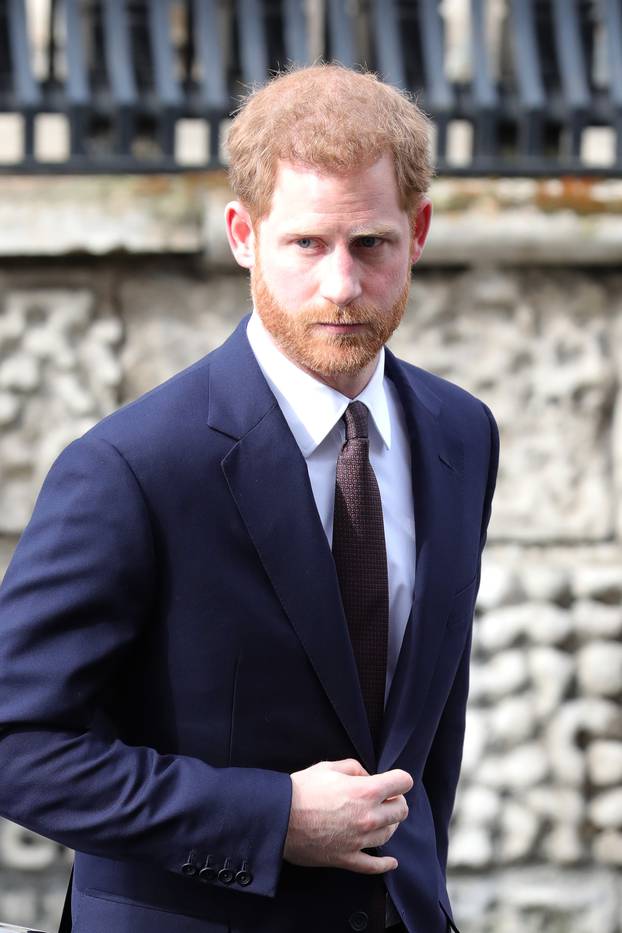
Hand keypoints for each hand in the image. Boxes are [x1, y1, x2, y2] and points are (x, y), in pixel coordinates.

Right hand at [283, 758, 411, 873]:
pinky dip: (385, 864)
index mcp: (365, 790)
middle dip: (396, 801)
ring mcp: (359, 840)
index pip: (402, 782)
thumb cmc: (301, 789)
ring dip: (388, 824)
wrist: (279, 818)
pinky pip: (374, 866)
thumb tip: (367, 777)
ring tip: (377, 819)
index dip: (399, 779)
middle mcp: (368, 816)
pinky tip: (391, 862)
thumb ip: (354, 768)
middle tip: (384, 799)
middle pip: (401, 810)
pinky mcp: (348, 859)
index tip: (393, 781)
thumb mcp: (328, 767)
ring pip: (390, 834)